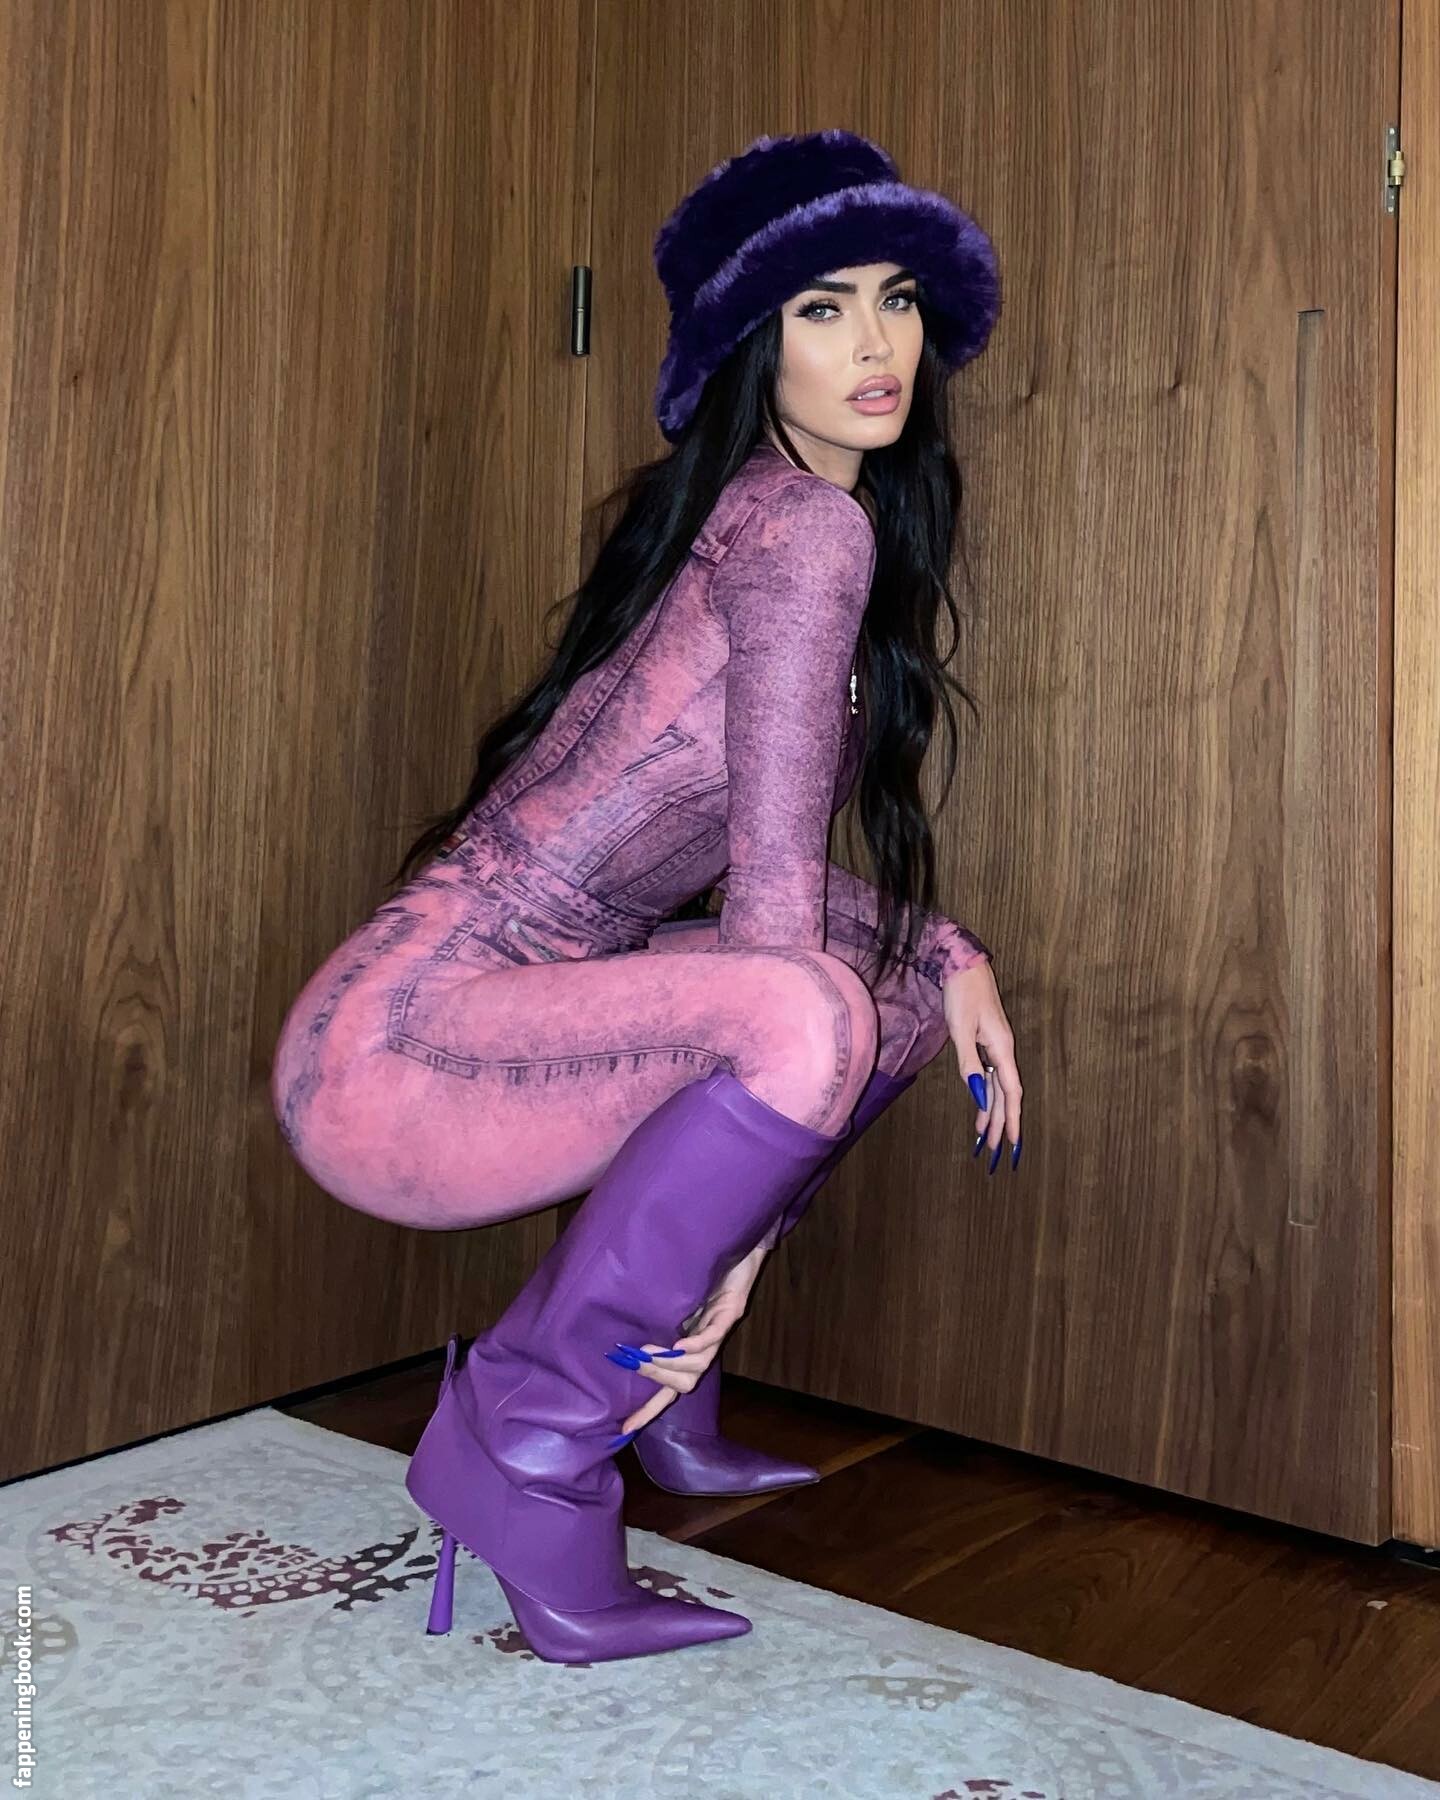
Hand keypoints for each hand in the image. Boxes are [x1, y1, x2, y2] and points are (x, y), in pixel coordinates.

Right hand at [616, 1242, 766, 1435]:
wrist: (737, 1252)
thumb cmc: (703, 1277)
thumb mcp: (672, 1305)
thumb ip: (655, 1324)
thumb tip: (621, 1341)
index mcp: (691, 1347)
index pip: (671, 1388)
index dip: (650, 1408)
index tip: (625, 1429)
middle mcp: (707, 1346)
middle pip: (685, 1383)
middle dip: (657, 1378)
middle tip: (632, 1362)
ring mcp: (720, 1330)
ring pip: (698, 1365)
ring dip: (670, 1363)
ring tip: (646, 1354)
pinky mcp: (731, 1312)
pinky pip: (714, 1335)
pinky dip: (696, 1344)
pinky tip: (679, 1344)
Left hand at [942, 960, 1021, 1161]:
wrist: (961, 963)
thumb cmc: (962, 993)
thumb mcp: (961, 1030)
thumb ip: (970, 1064)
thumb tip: (979, 1097)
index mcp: (1002, 1048)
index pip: (1011, 1092)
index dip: (1012, 1119)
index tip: (1012, 1145)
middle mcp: (1003, 1050)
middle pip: (1005, 1095)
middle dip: (1000, 1124)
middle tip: (993, 1153)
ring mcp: (995, 1046)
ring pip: (998, 1087)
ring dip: (993, 1113)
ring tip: (985, 1139)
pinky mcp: (986, 1041)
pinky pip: (990, 1075)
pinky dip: (986, 1095)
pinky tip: (981, 1107)